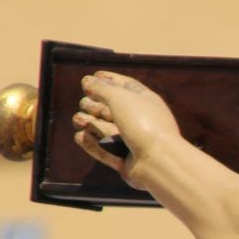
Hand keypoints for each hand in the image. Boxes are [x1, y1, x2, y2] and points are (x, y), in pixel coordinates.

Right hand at [73, 71, 183, 188]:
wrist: (158, 160)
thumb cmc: (143, 123)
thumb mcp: (120, 97)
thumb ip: (101, 88)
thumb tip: (87, 82)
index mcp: (146, 102)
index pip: (126, 87)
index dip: (109, 80)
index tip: (91, 77)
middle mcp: (140, 121)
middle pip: (111, 109)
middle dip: (94, 104)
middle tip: (85, 104)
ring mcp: (133, 142)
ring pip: (105, 130)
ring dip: (90, 123)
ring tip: (80, 120)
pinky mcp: (125, 162)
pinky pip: (104, 151)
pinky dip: (92, 143)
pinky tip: (80, 135)